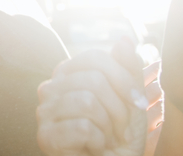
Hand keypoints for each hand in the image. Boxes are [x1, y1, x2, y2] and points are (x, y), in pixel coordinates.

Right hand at [36, 39, 158, 155]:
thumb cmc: (119, 139)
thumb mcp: (130, 101)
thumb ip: (127, 70)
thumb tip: (124, 38)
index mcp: (67, 75)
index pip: (95, 57)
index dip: (123, 79)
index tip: (138, 103)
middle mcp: (50, 88)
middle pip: (94, 79)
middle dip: (119, 110)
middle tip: (121, 131)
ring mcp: (44, 112)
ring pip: (88, 102)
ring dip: (110, 128)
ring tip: (108, 140)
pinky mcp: (46, 137)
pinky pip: (84, 127)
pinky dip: (100, 142)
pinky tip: (94, 149)